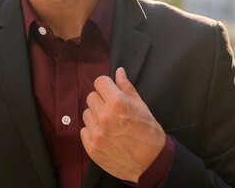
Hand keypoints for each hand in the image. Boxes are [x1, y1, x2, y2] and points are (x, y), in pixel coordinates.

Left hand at [80, 67, 165, 182]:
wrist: (151, 163)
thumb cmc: (148, 133)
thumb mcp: (141, 106)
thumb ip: (126, 87)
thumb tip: (118, 71)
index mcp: (117, 102)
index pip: (99, 82)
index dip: (106, 86)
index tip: (110, 91)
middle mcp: (104, 116)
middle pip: (91, 97)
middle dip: (101, 101)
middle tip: (112, 111)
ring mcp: (96, 132)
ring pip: (86, 113)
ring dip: (95, 116)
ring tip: (110, 124)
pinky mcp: (91, 147)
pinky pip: (84, 130)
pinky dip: (92, 131)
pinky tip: (105, 135)